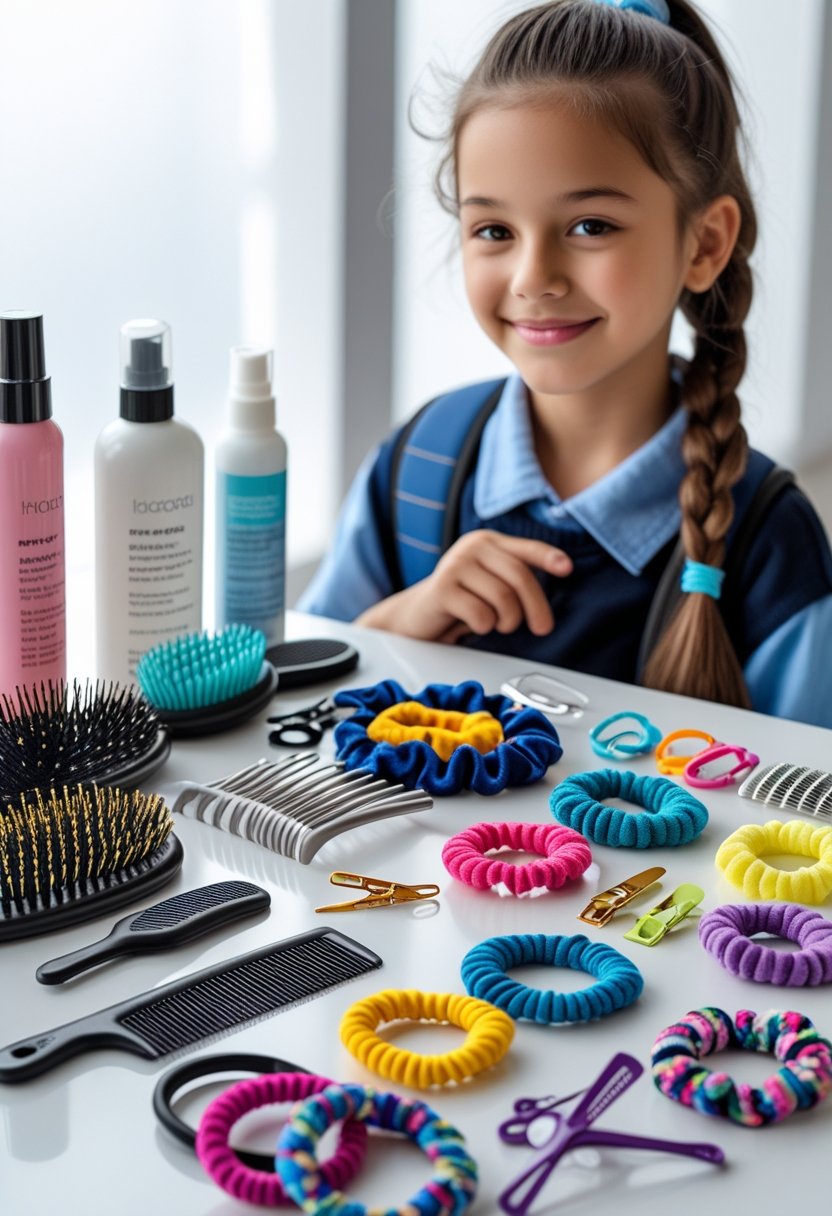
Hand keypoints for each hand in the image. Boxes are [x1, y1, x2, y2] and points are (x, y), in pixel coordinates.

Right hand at [356, 530, 571, 641]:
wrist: (416, 615)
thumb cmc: (461, 600)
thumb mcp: (490, 582)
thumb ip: (514, 576)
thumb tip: (559, 575)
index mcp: (487, 542)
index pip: (526, 548)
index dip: (548, 558)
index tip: (567, 569)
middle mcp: (471, 548)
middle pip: (519, 577)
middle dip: (536, 608)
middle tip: (541, 628)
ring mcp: (455, 566)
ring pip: (503, 598)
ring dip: (507, 620)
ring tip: (497, 624)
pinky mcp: (442, 589)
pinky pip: (481, 614)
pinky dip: (484, 627)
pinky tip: (473, 624)